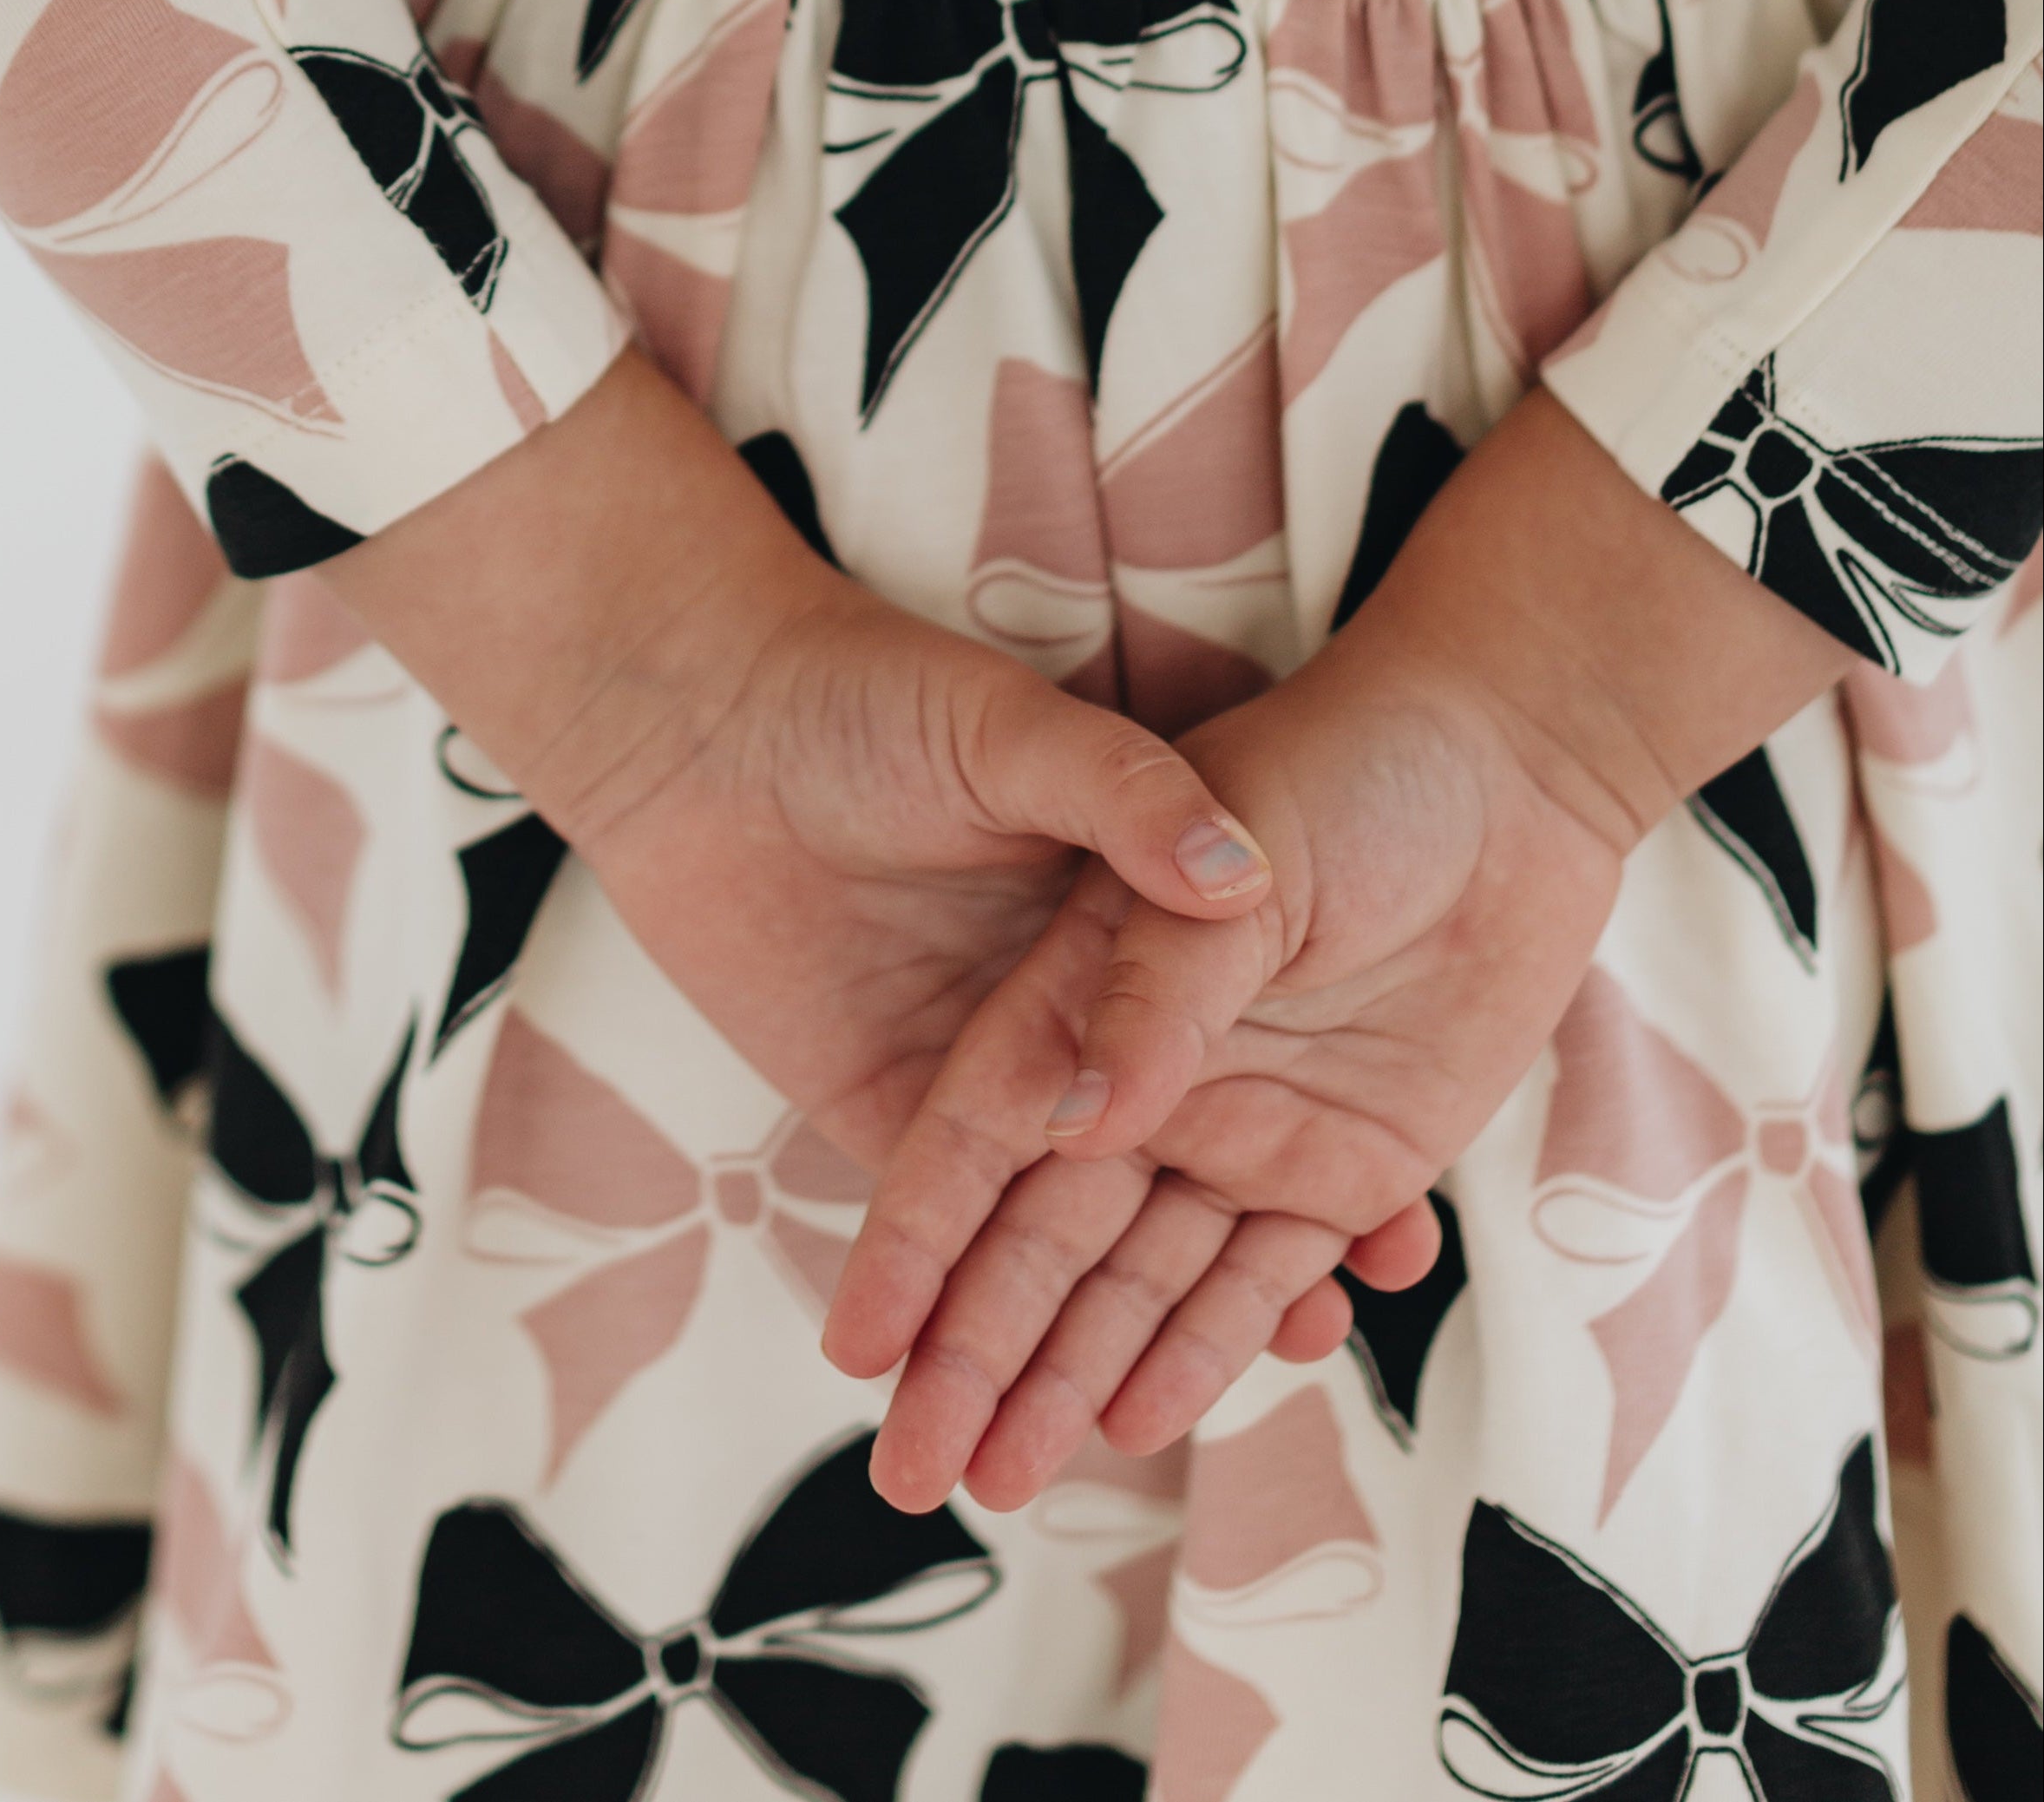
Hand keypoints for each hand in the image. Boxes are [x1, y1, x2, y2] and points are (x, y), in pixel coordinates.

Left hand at [325, 354, 1351, 1359]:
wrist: (701, 721)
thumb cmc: (866, 695)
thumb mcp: (1010, 730)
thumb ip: (1117, 792)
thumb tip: (1231, 872)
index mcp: (1116, 926)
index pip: (1234, 1064)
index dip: (1309, 1149)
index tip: (1392, 1232)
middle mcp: (1061, 1017)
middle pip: (1160, 1166)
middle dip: (1238, 1266)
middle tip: (1323, 1337)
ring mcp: (972, 1074)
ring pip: (1060, 1230)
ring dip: (1113, 1325)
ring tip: (1196, 1398)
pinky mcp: (881, 1112)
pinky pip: (948, 1238)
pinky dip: (993, 1316)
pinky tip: (1052, 1383)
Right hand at [828, 391, 1858, 1513]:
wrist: (1507, 768)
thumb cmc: (1353, 769)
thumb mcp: (1243, 849)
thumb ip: (1159, 988)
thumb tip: (1084, 1126)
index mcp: (1084, 982)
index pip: (978, 1134)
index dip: (915, 1240)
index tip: (857, 1344)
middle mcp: (1146, 1072)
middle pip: (1040, 1237)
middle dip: (974, 1356)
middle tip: (917, 1477)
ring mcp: (1241, 1125)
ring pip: (1134, 1284)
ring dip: (1071, 1380)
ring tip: (1008, 1486)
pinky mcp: (1341, 1160)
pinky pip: (1260, 1279)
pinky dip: (1207, 1351)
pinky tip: (1142, 1419)